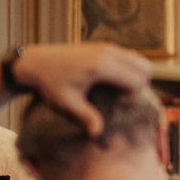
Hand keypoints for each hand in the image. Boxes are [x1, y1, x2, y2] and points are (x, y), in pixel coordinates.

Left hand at [12, 42, 150, 135]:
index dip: (133, 96)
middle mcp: (108, 53)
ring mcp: (107, 46)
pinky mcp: (103, 46)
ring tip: (118, 89)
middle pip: (145, 68)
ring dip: (136, 76)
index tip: (118, 104)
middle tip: (121, 97)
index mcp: (101, 66)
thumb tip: (97, 134)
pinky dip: (129, 69)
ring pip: (140, 60)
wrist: (35, 62)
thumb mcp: (67, 103)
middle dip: (139, 86)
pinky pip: (130, 56)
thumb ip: (85, 116)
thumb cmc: (50, 84)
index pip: (137, 81)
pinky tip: (112, 80)